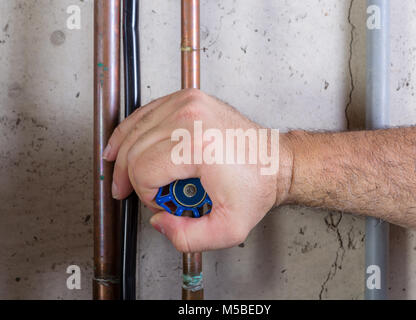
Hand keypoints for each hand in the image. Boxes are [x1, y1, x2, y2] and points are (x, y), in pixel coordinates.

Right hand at [103, 89, 291, 251]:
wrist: (273, 161)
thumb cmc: (256, 186)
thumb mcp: (228, 228)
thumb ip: (188, 238)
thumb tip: (159, 221)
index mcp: (199, 145)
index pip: (144, 171)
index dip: (147, 195)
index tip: (163, 203)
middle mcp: (190, 117)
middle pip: (134, 150)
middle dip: (132, 179)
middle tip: (144, 194)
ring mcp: (188, 103)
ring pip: (134, 131)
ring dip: (124, 156)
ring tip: (123, 175)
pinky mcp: (187, 98)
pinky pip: (145, 114)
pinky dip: (131, 132)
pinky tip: (122, 145)